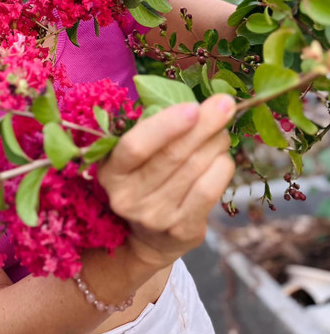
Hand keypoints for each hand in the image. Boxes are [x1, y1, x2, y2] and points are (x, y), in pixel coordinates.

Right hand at [98, 94, 234, 272]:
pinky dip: (222, 168)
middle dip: (204, 125)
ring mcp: (154, 217)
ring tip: (222, 131)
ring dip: (215, 143)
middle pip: (172, 155)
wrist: (151, 235)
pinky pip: (209, 191)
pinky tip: (224, 157)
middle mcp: (128, 197)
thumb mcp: (137, 153)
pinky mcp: (182, 231)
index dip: (166, 126)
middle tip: (225, 104)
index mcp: (111, 170)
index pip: (135, 146)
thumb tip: (197, 102)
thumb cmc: (146, 175)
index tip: (193, 106)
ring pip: (195, 170)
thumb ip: (155, 127)